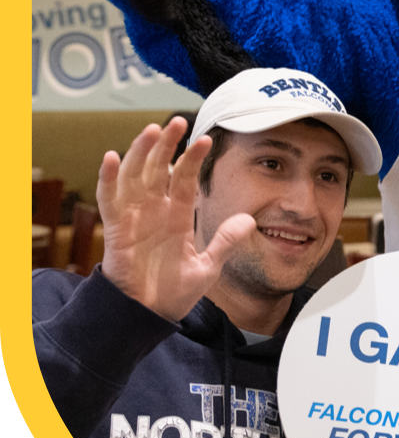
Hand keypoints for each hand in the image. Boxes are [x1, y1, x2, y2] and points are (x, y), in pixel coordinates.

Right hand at [97, 118, 254, 321]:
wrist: (150, 316)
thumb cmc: (173, 292)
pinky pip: (109, 200)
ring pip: (135, 176)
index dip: (193, 159)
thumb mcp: (208, 266)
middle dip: (167, 145)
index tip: (205, 140)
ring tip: (151, 130)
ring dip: (140, 152)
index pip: (185, 179)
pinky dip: (108, 179)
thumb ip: (226, 242)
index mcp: (177, 216)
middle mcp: (155, 210)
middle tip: (177, 121)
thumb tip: (250, 220)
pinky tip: (112, 158)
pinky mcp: (116, 229)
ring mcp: (134, 217)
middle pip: (158, 168)